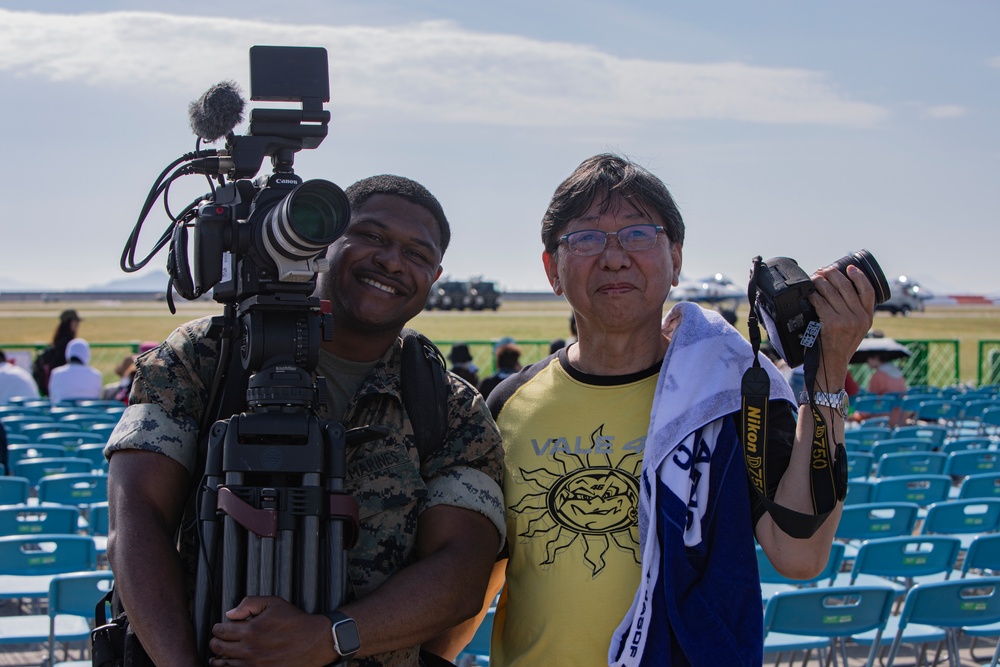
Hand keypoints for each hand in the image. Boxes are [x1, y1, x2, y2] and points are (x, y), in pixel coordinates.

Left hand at [209, 596, 335, 666]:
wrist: (314, 642)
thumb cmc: (294, 621)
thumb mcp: (274, 603)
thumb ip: (249, 603)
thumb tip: (230, 613)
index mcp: (251, 629)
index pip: (221, 631)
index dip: (217, 628)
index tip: (218, 627)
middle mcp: (249, 649)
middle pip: (219, 648)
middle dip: (215, 642)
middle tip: (216, 640)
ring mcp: (254, 664)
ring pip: (224, 664)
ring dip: (218, 659)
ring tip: (217, 656)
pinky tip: (230, 665)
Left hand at [808, 263, 874, 376]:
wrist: (831, 366)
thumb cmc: (840, 346)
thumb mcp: (856, 330)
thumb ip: (854, 313)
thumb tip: (840, 289)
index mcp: (868, 318)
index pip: (868, 291)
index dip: (859, 276)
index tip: (850, 268)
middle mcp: (860, 318)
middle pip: (847, 287)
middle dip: (833, 275)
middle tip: (824, 270)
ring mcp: (846, 320)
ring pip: (831, 292)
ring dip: (820, 282)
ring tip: (815, 278)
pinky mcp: (831, 323)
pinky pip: (820, 302)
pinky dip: (813, 295)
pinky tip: (809, 293)